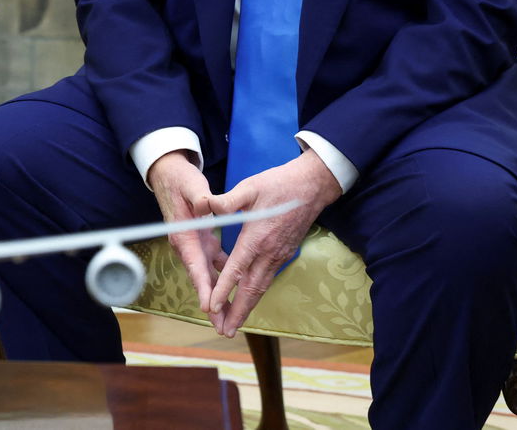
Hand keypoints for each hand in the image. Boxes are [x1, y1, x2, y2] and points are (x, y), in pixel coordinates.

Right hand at [147, 151, 228, 331]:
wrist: (170, 175)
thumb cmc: (180, 180)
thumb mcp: (191, 184)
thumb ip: (199, 196)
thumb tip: (206, 204)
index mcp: (184, 235)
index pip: (195, 265)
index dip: (203, 287)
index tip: (209, 308)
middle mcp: (188, 245)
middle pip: (202, 279)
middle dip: (213, 304)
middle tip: (224, 328)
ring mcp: (195, 245)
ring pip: (209, 276)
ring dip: (219, 297)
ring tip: (232, 319)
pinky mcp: (203, 241)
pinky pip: (215, 265)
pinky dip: (225, 279)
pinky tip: (238, 290)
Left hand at [202, 151, 342, 337]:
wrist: (312, 187)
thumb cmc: (278, 184)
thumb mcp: (249, 187)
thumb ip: (226, 200)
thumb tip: (205, 206)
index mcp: (256, 238)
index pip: (237, 270)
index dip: (224, 290)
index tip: (212, 308)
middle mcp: (268, 253)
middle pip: (251, 289)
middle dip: (237, 312)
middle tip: (224, 331)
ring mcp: (278, 256)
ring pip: (260, 288)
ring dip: (246, 308)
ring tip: (233, 325)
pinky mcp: (283, 254)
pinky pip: (266, 279)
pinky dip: (255, 294)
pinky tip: (246, 300)